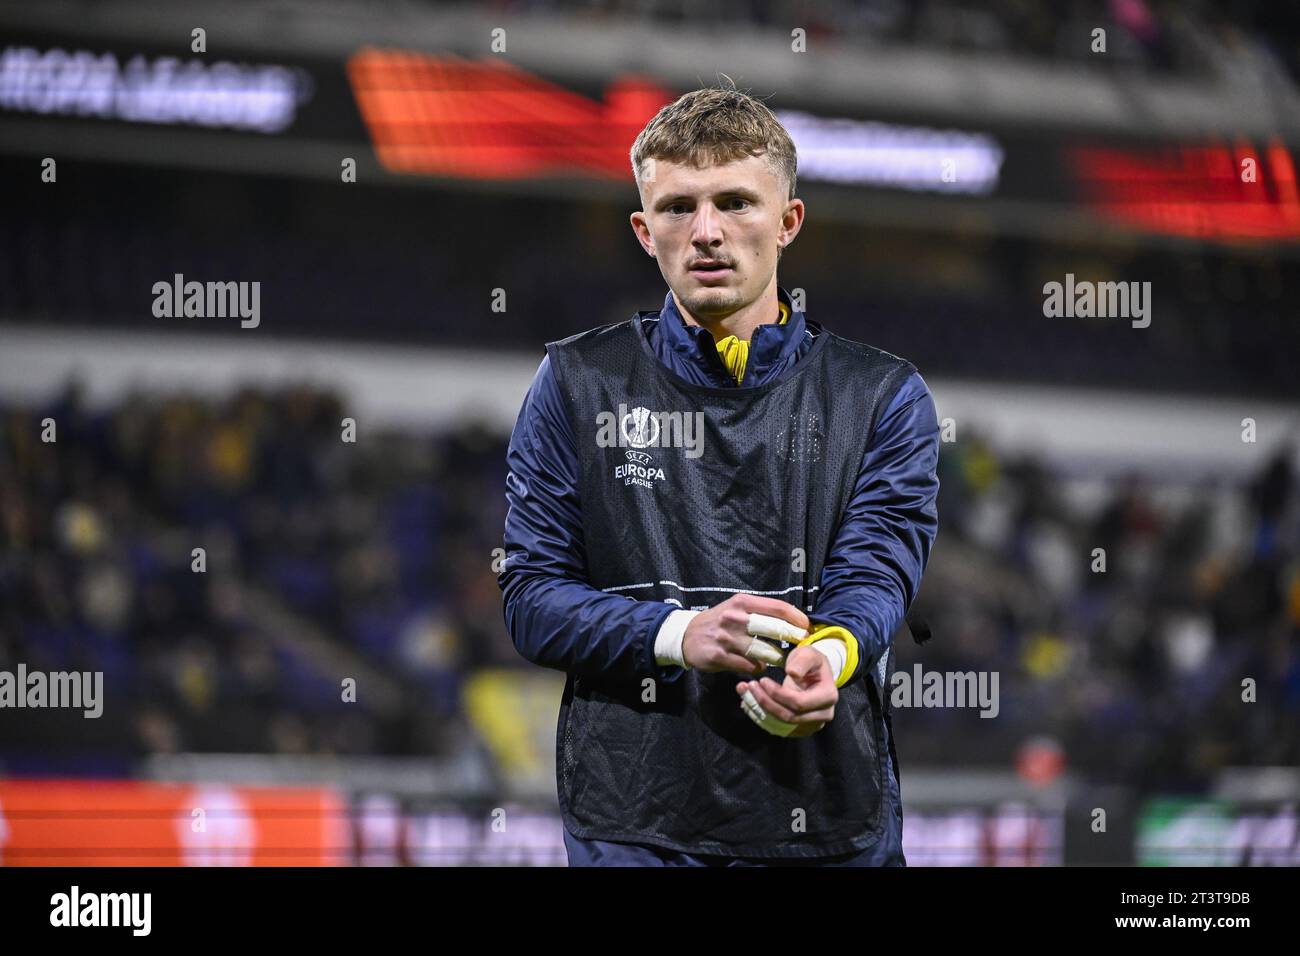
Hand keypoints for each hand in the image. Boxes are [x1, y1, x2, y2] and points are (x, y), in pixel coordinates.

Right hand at [681, 594, 810, 675]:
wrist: (686, 636)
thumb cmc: (719, 621)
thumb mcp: (737, 607)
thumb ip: (761, 612)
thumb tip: (793, 620)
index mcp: (742, 602)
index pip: (778, 608)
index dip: (797, 619)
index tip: (806, 628)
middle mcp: (735, 618)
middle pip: (775, 629)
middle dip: (792, 638)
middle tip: (801, 646)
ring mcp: (727, 638)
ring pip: (765, 652)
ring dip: (775, 658)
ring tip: (778, 658)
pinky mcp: (720, 656)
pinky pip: (750, 666)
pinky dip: (758, 667)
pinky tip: (757, 665)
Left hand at [735, 644, 837, 737]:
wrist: (814, 675)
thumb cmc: (811, 662)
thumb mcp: (809, 654)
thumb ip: (802, 661)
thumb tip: (793, 673)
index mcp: (827, 697)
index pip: (799, 703)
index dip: (778, 694)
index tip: (762, 680)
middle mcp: (822, 715)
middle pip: (789, 716)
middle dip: (765, 702)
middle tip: (748, 686)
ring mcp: (811, 725)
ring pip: (780, 725)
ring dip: (758, 711)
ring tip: (744, 693)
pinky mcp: (799, 729)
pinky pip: (777, 728)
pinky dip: (761, 717)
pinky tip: (748, 703)